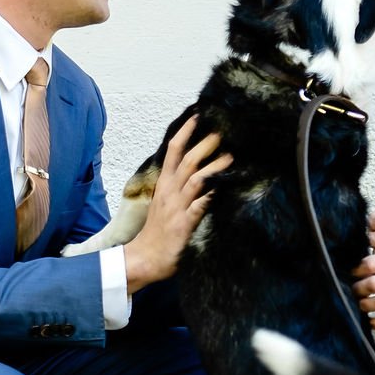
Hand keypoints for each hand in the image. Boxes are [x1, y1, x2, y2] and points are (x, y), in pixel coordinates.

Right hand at [125, 117, 230, 290]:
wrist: (145, 258)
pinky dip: (214, 194)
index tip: (197, 116)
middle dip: (204, 143)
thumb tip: (196, 173)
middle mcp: (170, 192)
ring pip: (196, 178)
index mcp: (164, 185)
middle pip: (187, 160)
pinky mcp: (185, 223)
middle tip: (221, 130)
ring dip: (214, 165)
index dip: (185, 132)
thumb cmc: (157, 233)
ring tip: (230, 155)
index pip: (173, 151)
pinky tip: (227, 187)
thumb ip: (177, 189)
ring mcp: (177, 207)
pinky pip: (201, 205)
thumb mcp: (164, 204)